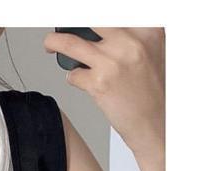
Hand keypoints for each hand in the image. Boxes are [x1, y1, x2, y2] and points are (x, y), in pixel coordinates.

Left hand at [44, 28, 164, 153]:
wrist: (154, 123)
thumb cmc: (152, 92)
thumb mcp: (152, 52)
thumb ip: (132, 37)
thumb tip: (104, 30)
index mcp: (147, 31)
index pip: (113, 14)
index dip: (95, 18)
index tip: (86, 21)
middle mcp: (130, 43)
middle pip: (90, 21)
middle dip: (72, 22)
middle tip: (64, 25)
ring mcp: (112, 62)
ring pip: (70, 43)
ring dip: (55, 42)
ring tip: (50, 45)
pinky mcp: (98, 83)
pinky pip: (74, 75)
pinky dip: (74, 78)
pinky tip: (83, 81)